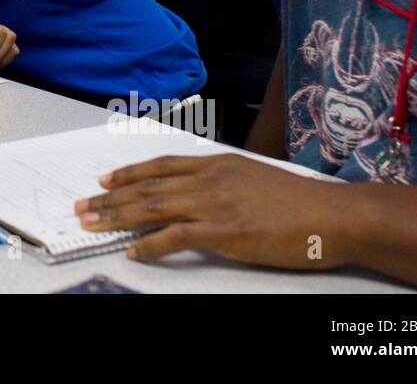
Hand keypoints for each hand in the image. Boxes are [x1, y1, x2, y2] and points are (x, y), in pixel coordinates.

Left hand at [75, 154, 349, 269]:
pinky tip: (134, 251)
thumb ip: (224, 183)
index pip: (161, 165)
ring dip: (118, 218)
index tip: (105, 181)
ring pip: (153, 207)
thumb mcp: (254, 179)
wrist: (333, 215)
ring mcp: (215, 203)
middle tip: (83, 207)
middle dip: (110, 198)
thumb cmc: (301, 203)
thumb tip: (200, 195)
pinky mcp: (224, 230)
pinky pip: (175, 236)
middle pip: (149, 186)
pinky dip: (150, 244)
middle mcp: (210, 178)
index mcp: (217, 164)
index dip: (129, 174)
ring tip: (93, 226)